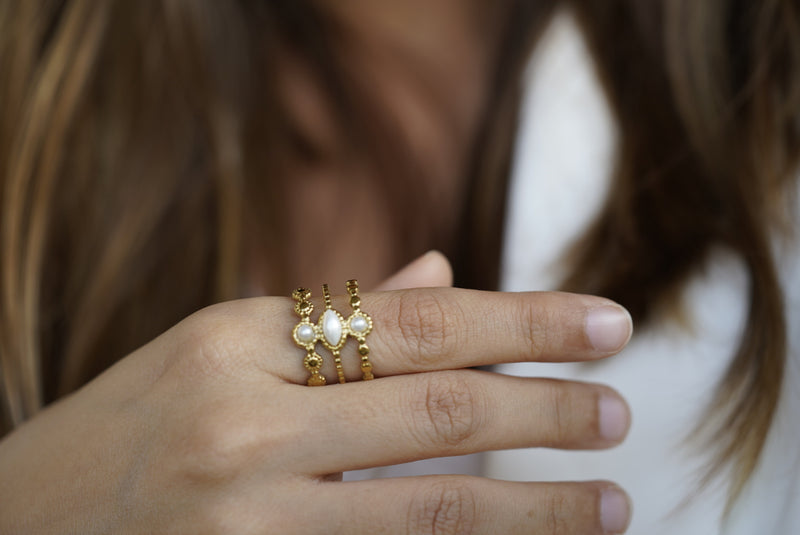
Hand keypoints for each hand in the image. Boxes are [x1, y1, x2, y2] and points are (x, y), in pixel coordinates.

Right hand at [0, 253, 632, 533]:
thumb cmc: (123, 431)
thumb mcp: (210, 349)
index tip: (605, 324)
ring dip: (533, 506)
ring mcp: (242, 515)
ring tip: (610, 502)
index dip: (521, 319)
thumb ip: (330, 315)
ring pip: (428, 504)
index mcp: (233, 338)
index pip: (413, 317)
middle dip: (545, 407)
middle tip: (619, 411)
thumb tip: (440, 271)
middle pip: (436, 404)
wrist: (13, 527)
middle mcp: (240, 421)